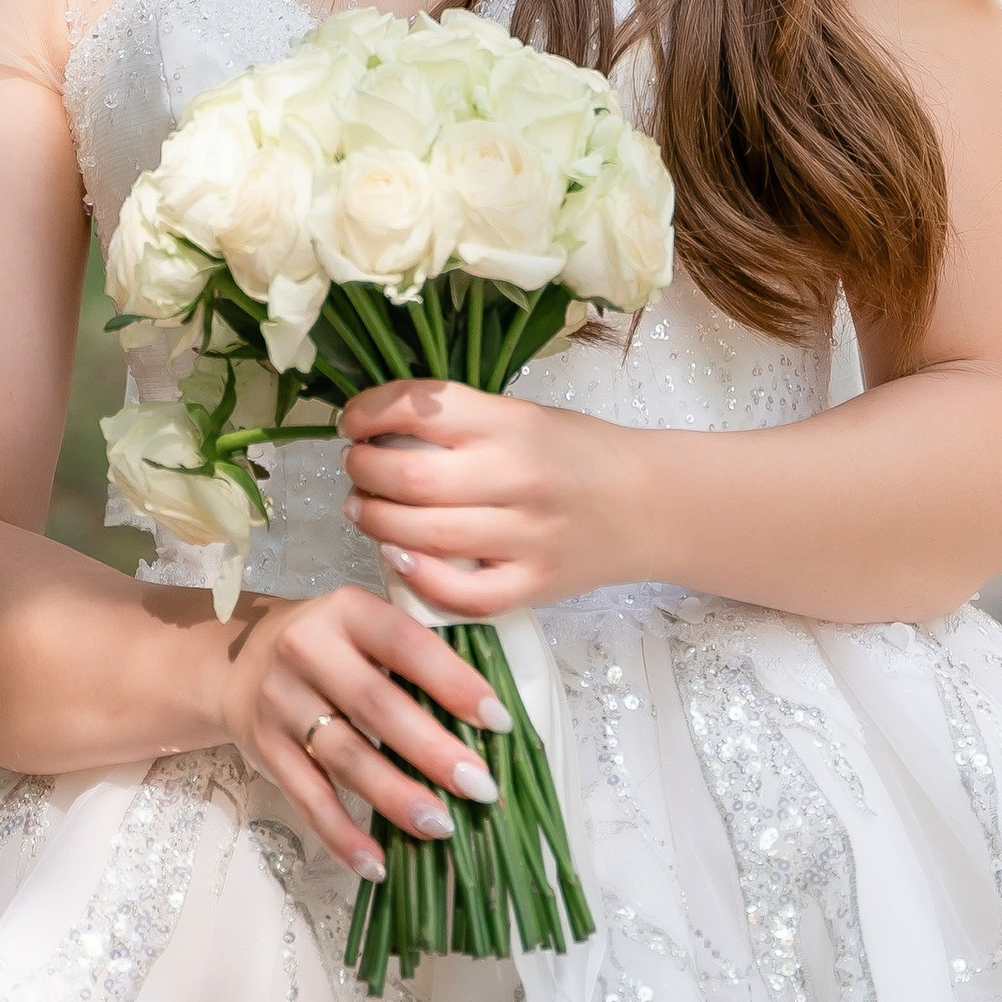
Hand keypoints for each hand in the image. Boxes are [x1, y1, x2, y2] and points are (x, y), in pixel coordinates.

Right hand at [220, 580, 513, 878]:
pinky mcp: (266, 749)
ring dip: (395, 797)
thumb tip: (488, 714)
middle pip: (376, 706)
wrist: (236, 663)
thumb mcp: (365, 625)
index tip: (498, 720)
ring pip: (345, 757)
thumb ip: (416, 652)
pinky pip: (308, 798)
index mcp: (347, 611)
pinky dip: (342, 836)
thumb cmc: (331, 646)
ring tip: (441, 826)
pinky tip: (377, 861)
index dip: (453, 682)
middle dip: (432, 750)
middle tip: (480, 786)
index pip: (406, 643)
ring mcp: (282, 703)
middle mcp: (308, 651)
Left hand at [339, 375, 638, 623]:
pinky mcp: (534, 583)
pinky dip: (420, 579)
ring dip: (375, 521)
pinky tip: (401, 559)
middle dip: (362, 472)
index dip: (368, 412)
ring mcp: (526, 535)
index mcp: (512, 422)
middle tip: (355, 469)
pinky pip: (460, 594)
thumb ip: (462, 424)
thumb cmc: (579, 454)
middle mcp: (517, 475)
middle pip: (408, 478)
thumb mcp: (525, 416)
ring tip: (363, 510)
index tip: (351, 422)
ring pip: (423, 535)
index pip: (421, 407)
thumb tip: (377, 429)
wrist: (650, 503)